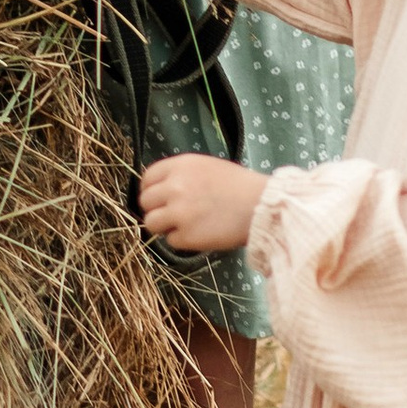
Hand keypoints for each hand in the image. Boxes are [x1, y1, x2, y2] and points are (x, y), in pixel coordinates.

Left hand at [138, 154, 268, 253]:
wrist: (261, 206)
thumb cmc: (239, 185)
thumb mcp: (207, 167)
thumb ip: (181, 175)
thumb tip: (161, 188)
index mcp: (180, 166)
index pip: (147, 178)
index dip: (150, 190)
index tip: (157, 198)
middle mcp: (175, 187)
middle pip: (145, 201)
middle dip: (155, 209)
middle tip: (170, 215)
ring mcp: (179, 212)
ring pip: (151, 223)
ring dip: (163, 227)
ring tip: (182, 226)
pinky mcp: (187, 236)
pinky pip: (170, 241)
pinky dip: (181, 241)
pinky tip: (198, 234)